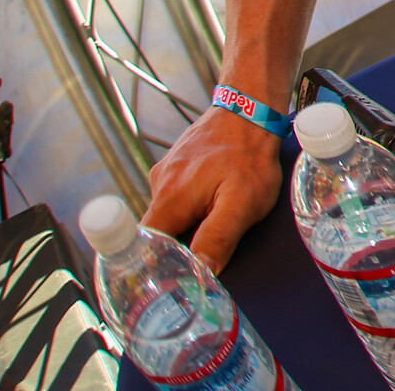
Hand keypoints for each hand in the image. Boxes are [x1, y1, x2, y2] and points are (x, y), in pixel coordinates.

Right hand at [143, 106, 284, 272]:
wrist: (252, 107)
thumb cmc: (249, 154)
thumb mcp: (242, 201)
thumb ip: (218, 237)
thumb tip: (201, 273)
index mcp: (168, 200)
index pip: (143, 248)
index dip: (150, 270)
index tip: (162, 286)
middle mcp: (159, 186)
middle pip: (156, 233)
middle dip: (175, 250)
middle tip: (199, 264)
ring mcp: (168, 173)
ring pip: (170, 214)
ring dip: (188, 225)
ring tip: (215, 227)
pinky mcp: (180, 165)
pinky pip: (180, 195)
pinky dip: (195, 205)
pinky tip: (216, 202)